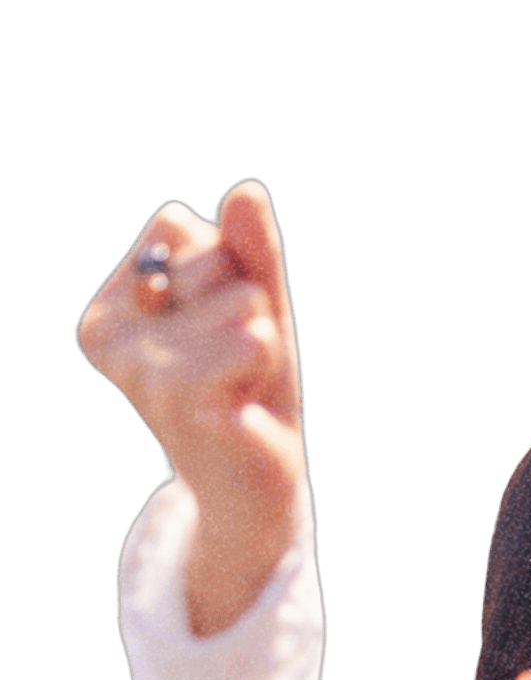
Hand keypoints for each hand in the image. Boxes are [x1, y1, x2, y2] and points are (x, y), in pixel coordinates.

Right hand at [77, 180, 306, 633]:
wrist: (255, 488)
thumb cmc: (249, 393)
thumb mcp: (254, 310)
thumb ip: (251, 253)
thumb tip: (247, 190)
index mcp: (113, 305)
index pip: (181, 227)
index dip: (228, 269)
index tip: (219, 328)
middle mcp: (117, 337)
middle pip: (212, 257)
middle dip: (249, 304)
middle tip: (238, 365)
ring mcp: (147, 373)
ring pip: (240, 299)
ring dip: (264, 340)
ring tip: (244, 387)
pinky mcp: (191, 406)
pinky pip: (253, 342)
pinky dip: (268, 365)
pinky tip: (248, 406)